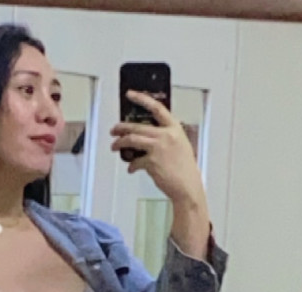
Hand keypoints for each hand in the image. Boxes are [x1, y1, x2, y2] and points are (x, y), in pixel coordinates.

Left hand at [110, 91, 205, 205]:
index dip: (142, 99)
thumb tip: (148, 136)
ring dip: (120, 143)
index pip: (157, 108)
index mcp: (174, 128)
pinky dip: (131, 166)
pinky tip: (131, 169)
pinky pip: (135, 162)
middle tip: (113, 130)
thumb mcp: (180, 145)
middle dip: (122, 127)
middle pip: (137, 126)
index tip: (130, 94)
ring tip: (114, 146)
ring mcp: (158, 148)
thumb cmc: (184, 168)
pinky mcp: (151, 162)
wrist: (187, 186)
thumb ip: (166, 136)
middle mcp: (166, 135)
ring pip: (132, 140)